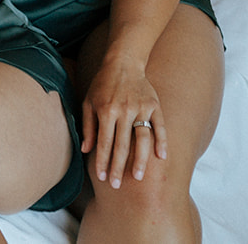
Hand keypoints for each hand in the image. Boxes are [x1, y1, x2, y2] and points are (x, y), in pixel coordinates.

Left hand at [81, 55, 165, 188]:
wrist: (123, 63)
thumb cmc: (102, 84)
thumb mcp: (88, 101)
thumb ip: (87, 125)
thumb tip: (86, 150)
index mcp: (106, 110)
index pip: (104, 142)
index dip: (103, 161)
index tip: (102, 177)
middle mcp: (123, 110)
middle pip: (122, 144)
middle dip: (118, 166)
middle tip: (117, 185)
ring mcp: (141, 107)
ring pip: (142, 139)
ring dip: (140, 160)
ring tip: (138, 177)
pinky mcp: (155, 105)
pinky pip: (160, 127)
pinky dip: (162, 142)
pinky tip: (161, 158)